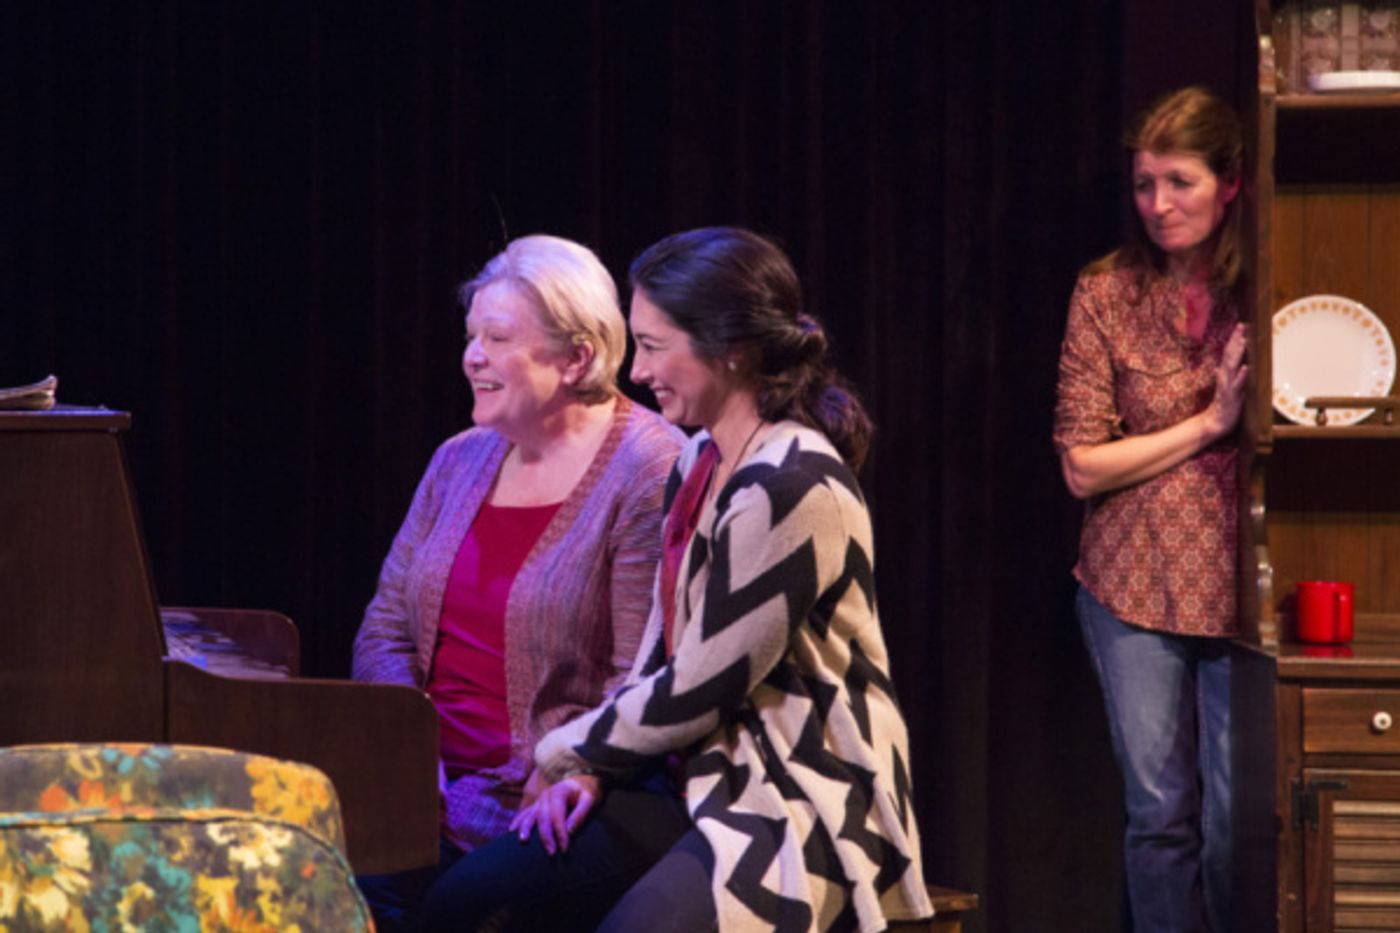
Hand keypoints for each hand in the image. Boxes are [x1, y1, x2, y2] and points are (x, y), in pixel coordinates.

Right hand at [508, 773, 602, 854]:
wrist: (582, 779)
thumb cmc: (588, 790)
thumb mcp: (590, 799)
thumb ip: (580, 814)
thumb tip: (569, 831)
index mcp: (559, 792)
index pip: (557, 816)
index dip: (560, 833)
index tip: (564, 849)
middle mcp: (546, 795)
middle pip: (542, 818)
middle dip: (545, 836)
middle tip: (551, 853)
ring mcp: (540, 799)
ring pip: (530, 815)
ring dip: (525, 829)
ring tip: (523, 841)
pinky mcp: (537, 804)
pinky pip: (525, 812)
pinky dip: (519, 821)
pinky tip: (512, 830)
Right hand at [1202, 323, 1247, 439]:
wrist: (1215, 423)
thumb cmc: (1222, 406)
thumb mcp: (1222, 389)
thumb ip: (1221, 378)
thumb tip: (1217, 368)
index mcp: (1224, 375)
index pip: (1228, 354)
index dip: (1234, 340)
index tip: (1239, 326)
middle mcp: (1225, 377)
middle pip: (1229, 356)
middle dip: (1235, 341)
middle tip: (1241, 326)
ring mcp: (1227, 386)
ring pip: (1232, 366)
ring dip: (1237, 353)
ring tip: (1243, 341)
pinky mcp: (1231, 396)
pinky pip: (1236, 385)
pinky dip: (1241, 375)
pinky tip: (1245, 367)